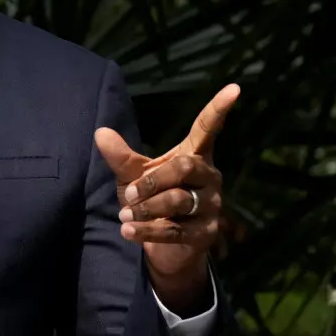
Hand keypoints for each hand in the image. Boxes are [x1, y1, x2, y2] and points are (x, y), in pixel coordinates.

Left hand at [94, 84, 239, 312]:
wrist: (162, 247)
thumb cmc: (150, 201)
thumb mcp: (132, 175)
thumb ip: (120, 156)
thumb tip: (100, 132)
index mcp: (195, 156)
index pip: (207, 128)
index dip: (218, 109)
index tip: (235, 87)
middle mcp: (209, 177)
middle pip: (184, 167)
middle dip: (151, 181)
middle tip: (127, 193)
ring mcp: (211, 206)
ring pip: (178, 200)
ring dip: (145, 207)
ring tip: (124, 214)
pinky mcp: (205, 233)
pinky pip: (175, 229)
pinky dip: (146, 229)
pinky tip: (127, 230)